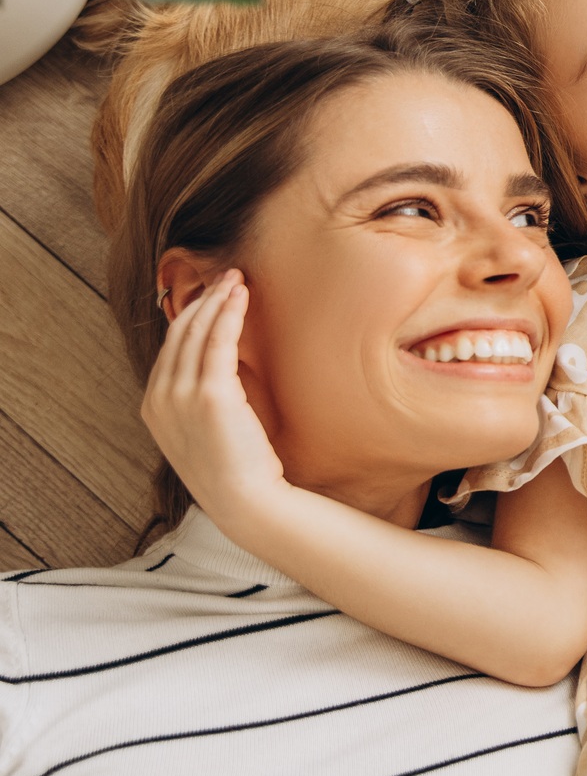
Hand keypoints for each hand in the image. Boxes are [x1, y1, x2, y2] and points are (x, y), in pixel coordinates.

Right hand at [141, 270, 290, 520]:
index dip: (190, 316)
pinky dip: (228, 313)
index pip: (169, 348)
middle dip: (202, 300)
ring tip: (237, 279)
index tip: (212, 294)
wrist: (244, 499)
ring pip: (196, 332)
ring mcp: (179, 396)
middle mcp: (159, 398)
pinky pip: (218, 342)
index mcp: (153, 406)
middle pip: (178, 334)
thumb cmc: (235, 465)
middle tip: (227, 276)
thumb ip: (200, 396)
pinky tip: (241, 296)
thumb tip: (220, 361)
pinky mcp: (209, 394)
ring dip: (217, 300)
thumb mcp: (204, 427)